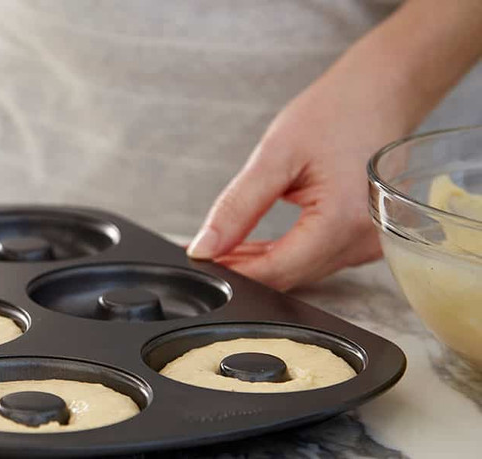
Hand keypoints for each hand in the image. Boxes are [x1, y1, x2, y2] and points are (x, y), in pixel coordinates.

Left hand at [186, 78, 393, 290]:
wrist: (379, 94)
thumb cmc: (336, 114)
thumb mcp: (275, 156)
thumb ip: (237, 207)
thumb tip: (206, 246)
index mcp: (344, 221)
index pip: (277, 270)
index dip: (233, 271)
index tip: (200, 261)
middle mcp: (363, 241)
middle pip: (288, 275)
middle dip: (242, 268)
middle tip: (203, 250)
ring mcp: (368, 244)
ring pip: (299, 271)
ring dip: (259, 263)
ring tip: (222, 245)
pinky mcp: (363, 240)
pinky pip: (314, 259)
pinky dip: (281, 254)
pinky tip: (251, 245)